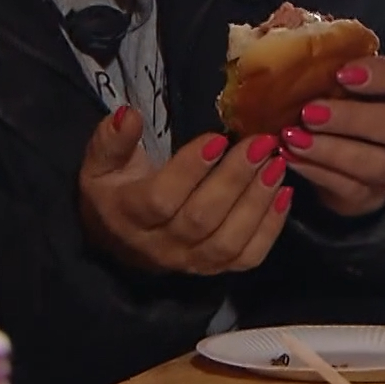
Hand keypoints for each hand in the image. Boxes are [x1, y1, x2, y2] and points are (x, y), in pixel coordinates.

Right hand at [77, 105, 292, 274]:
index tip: (217, 138)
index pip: (161, 198)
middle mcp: (160, 246)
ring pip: (228, 241)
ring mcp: (190, 262)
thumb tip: (130, 114)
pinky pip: (247, 258)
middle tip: (261, 144)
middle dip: (235, 179)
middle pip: (201, 219)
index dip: (189, 170)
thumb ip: (112, 140)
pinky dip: (270, 228)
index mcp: (128, 215)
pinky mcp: (215, 269)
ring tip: (276, 165)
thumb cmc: (115, 190)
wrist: (119, 239)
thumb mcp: (101, 163)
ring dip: (257, 202)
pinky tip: (284, 194)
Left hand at [279, 55, 384, 217]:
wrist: (338, 155)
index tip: (342, 73)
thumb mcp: (332, 75)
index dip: (381, 75)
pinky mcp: (370, 196)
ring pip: (378, 163)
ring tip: (292, 137)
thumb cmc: (334, 101)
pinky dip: (317, 172)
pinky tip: (289, 157)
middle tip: (308, 111)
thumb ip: (322, 54)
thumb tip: (287, 24)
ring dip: (332, 150)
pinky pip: (351, 189)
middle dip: (351, 118)